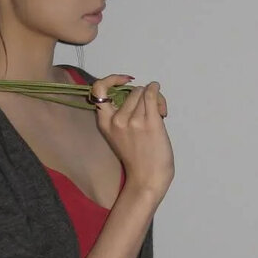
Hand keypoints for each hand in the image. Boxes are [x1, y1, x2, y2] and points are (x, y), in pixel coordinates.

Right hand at [91, 75, 174, 198]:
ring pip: (144, 93)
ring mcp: (134, 120)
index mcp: (105, 123)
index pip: (98, 90)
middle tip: (150, 109)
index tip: (124, 80)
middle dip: (142, 95)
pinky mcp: (150, 122)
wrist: (147, 178)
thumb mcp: (118, 135)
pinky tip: (159, 98)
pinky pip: (152, 95)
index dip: (111, 79)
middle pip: (132, 91)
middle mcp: (117, 119)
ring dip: (154, 98)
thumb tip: (137, 91)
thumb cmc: (136, 158)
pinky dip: (157, 92)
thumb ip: (121, 114)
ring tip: (158, 113)